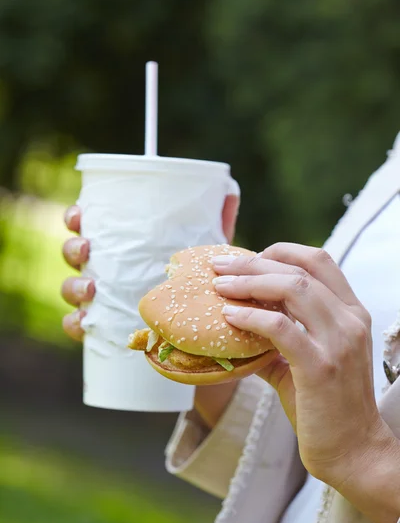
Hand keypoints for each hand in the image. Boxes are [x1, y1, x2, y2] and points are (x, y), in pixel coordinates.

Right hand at [60, 195, 238, 341]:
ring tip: (92, 288)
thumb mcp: (206, 254)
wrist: (199, 331)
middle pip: (74, 254)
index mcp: (121, 246)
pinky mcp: (103, 327)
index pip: (89, 225)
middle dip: (73, 249)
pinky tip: (86, 321)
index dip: (77, 217)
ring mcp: (101, 298)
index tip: (81, 215)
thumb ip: (216, 223)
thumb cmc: (196, 283)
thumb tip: (231, 192)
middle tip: (87, 249)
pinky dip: (75, 323)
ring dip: (74, 285)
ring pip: (71, 288)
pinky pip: (78, 325)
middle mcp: (106, 269)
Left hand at [211, 243, 393, 490]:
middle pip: (299, 269)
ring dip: (249, 282)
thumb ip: (277, 339)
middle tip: (220, 267)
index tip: (248, 258)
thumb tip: (235, 324)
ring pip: (292, 288)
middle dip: (253, 262)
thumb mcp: (306, 361)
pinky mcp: (321, 366)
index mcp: (351, 313)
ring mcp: (339, 341)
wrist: (352, 450)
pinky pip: (280, 328)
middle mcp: (350, 320)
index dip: (280, 251)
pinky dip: (251, 317)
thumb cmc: (327, 406)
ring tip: (219, 286)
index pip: (319, 260)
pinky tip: (229, 317)